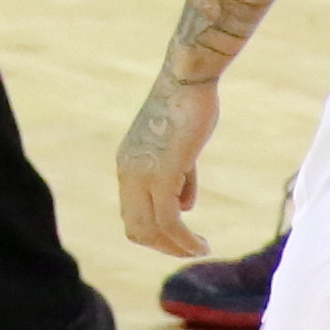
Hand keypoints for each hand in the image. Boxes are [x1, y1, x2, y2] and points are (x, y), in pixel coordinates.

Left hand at [116, 70, 220, 256]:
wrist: (188, 80)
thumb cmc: (188, 108)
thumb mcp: (179, 149)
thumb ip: (178, 176)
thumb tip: (184, 206)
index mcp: (128, 165)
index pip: (131, 215)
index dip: (155, 234)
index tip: (182, 237)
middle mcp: (128, 172)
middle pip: (136, 228)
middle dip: (165, 246)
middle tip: (192, 248)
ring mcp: (142, 173)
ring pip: (151, 230)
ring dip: (177, 247)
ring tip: (200, 248)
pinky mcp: (162, 173)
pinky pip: (169, 221)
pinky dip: (185, 240)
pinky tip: (201, 245)